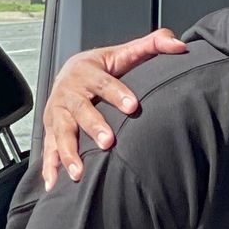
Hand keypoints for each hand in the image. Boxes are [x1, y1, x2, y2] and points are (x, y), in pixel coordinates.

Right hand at [40, 30, 185, 188]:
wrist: (69, 73)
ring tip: (80, 171)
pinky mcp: (51, 129)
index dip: (116, 93)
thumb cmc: (101, 67)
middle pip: (80, 109)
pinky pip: (49, 148)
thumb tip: (179, 46)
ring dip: (69, 152)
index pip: (103, 81)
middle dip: (93, 126)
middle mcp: (69, 92)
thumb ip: (152, 45)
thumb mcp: (124, 53)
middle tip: (108, 142)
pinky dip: (51, 167)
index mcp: (87, 71)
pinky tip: (56, 183)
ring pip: (62, 132)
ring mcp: (57, 112)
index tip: (133, 106)